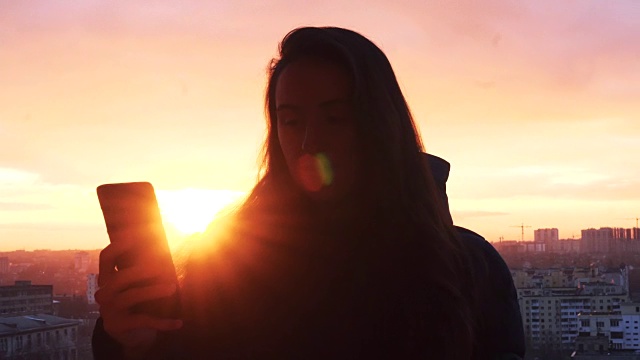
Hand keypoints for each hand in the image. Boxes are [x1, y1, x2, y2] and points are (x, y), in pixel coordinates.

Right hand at [95, 240, 182, 356]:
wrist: (130, 335)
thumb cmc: (138, 303)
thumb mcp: (139, 283)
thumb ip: (145, 266)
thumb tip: (163, 243)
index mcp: (107, 279)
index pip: (106, 257)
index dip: (119, 246)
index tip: (135, 236)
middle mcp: (104, 293)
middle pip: (120, 277)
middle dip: (141, 270)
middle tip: (161, 267)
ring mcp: (109, 310)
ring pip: (131, 296)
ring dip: (154, 291)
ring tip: (173, 288)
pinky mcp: (118, 326)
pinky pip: (143, 320)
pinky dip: (163, 322)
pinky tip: (179, 323)